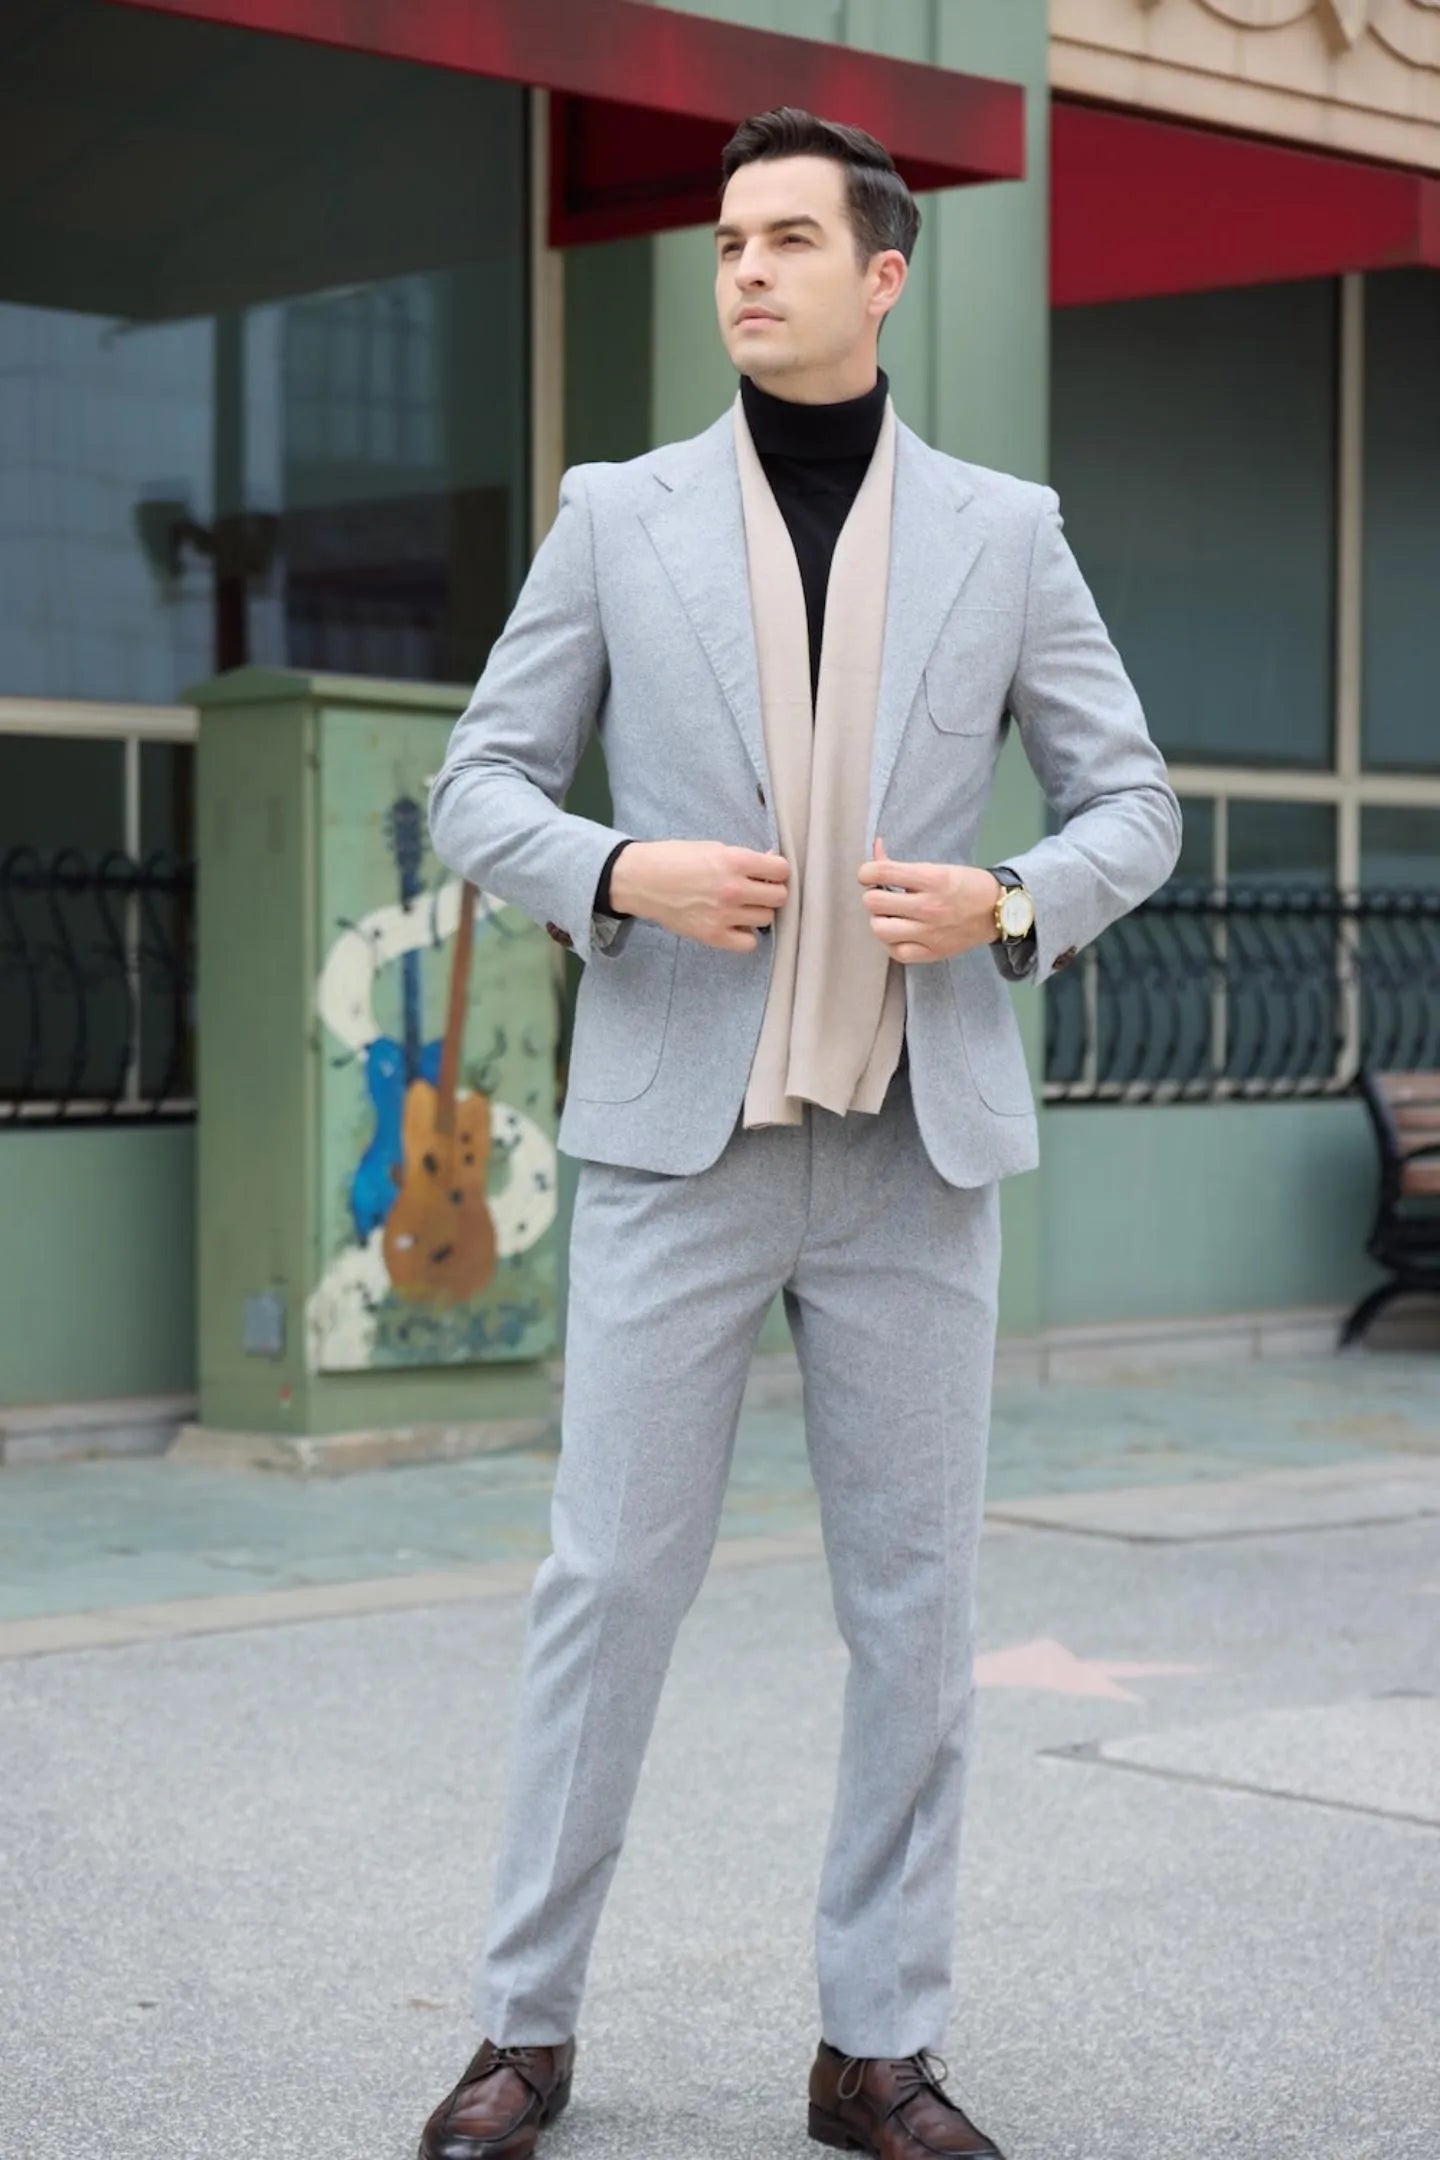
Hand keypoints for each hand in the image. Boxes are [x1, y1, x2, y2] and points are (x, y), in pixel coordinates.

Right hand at [610, 840, 789, 952]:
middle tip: (757, 890)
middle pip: (779, 897)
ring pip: (766, 919)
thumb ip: (744, 858)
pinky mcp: (712, 935)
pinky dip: (746, 934)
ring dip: (758, 912)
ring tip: (742, 906)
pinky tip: (735, 924)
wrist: (641, 879)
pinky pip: (748, 943)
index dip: (777, 871)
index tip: (769, 873)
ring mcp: (723, 915)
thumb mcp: (713, 847)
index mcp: (734, 861)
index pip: (781, 870)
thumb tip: (771, 863)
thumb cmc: (674, 859)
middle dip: (771, 891)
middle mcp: (733, 889)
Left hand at [857, 838, 1000, 964]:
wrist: (1000, 911)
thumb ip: (902, 865)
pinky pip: (896, 952)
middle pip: (874, 903)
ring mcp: (930, 933)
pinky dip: (892, 943)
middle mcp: (929, 907)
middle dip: (873, 896)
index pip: (881, 873)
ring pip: (880, 930)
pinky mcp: (932, 952)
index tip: (868, 874)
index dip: (866, 872)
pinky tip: (899, 933)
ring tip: (890, 916)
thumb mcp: (937, 867)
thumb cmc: (967, 885)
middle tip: (882, 896)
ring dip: (880, 920)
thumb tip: (875, 849)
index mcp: (932, 879)